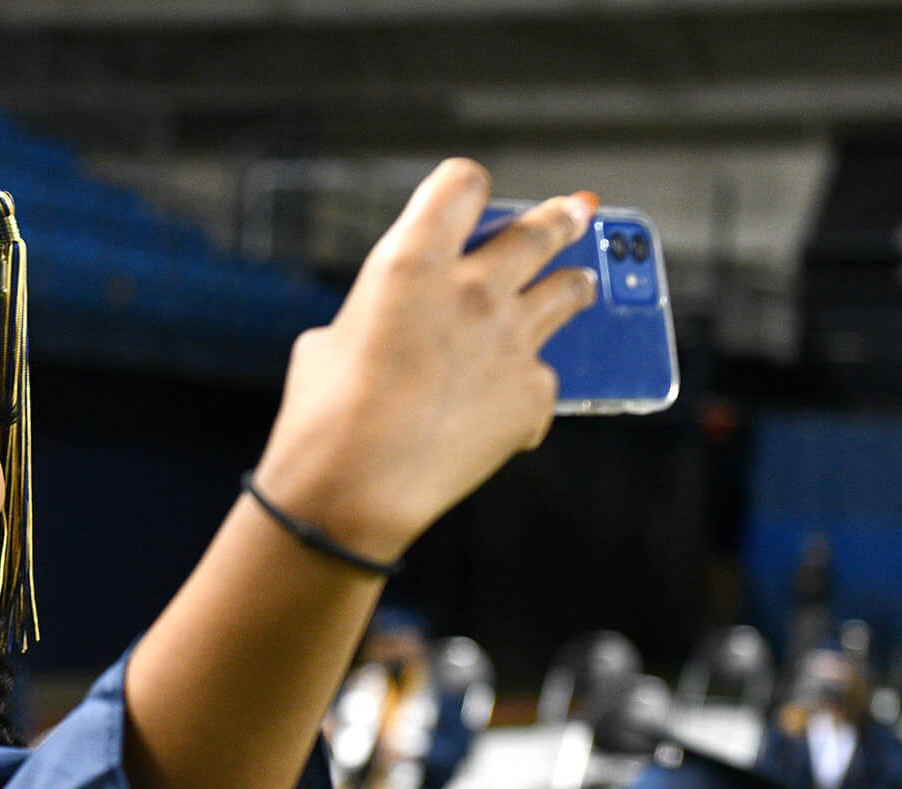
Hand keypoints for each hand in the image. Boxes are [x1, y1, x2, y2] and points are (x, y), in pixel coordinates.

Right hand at [252, 161, 598, 563]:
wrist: (354, 492)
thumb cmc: (322, 421)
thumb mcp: (327, 344)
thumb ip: (375, 318)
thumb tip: (395, 329)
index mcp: (411, 262)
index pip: (461, 184)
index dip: (465, 187)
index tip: (471, 194)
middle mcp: (472, 288)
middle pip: (537, 230)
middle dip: (559, 219)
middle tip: (575, 213)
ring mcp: (511, 340)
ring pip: (569, 290)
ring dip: (573, 284)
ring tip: (579, 283)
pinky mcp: (533, 393)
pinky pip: (544, 377)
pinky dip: (528, 388)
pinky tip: (509, 406)